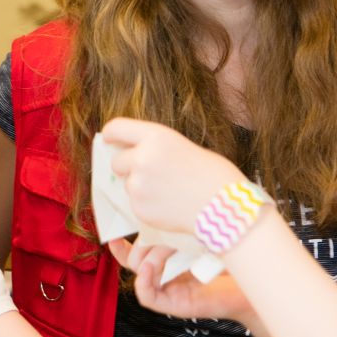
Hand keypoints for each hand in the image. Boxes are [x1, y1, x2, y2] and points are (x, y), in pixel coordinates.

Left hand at [101, 117, 244, 235]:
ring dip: (140, 188)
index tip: (110, 140)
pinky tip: (170, 205)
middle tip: (149, 173)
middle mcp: (142, 158)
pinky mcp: (139, 209)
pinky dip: (147, 205)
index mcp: (156, 136)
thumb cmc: (214, 175)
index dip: (111, 134)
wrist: (226, 209)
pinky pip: (135, 204)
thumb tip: (135, 154)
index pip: (116, 127)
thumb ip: (155, 148)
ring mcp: (138, 185)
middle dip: (127, 167)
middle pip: (116, 161)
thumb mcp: (183, 146)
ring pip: (127, 185)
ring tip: (169, 192)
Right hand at [108, 237, 254, 324]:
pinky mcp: (175, 304)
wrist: (255, 283)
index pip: (138, 252)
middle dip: (136, 247)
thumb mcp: (203, 234)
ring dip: (143, 261)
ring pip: (140, 275)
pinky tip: (151, 269)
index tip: (115, 232)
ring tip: (158, 252)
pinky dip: (144, 282)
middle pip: (135, 261)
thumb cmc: (235, 257)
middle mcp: (169, 274)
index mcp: (173, 259)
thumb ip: (183, 225)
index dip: (124, 245)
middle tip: (145, 237)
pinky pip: (148, 296)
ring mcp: (170, 289)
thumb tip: (165, 206)